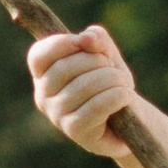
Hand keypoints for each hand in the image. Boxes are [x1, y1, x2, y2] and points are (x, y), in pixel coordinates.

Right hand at [29, 23, 140, 154]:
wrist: (129, 120)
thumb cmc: (111, 84)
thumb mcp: (106, 55)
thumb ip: (97, 39)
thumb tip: (86, 38)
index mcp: (44, 75)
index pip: (38, 56)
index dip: (61, 44)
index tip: (85, 43)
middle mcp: (43, 96)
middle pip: (65, 68)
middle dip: (98, 61)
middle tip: (115, 69)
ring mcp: (56, 115)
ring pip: (84, 86)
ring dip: (113, 79)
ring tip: (124, 84)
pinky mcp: (74, 130)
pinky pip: (97, 106)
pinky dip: (117, 96)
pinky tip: (126, 96)